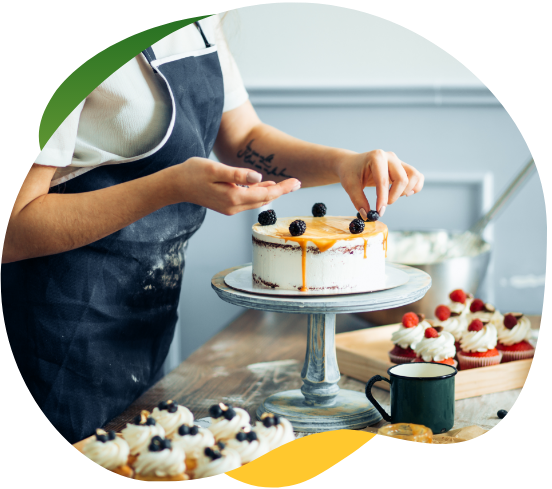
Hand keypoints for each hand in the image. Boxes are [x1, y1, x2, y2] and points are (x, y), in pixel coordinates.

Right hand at [167, 157, 300, 215]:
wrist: (176, 185)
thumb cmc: (193, 173)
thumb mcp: (216, 169)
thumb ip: (238, 174)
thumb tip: (260, 177)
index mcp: (233, 198)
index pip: (265, 194)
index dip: (282, 188)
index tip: (297, 182)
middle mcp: (234, 207)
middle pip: (264, 199)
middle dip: (280, 191)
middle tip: (296, 182)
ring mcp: (230, 208)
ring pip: (256, 200)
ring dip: (270, 192)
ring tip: (286, 184)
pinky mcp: (226, 205)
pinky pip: (248, 200)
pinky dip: (258, 192)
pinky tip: (264, 185)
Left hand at [336, 150, 423, 217]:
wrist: (351, 164)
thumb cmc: (350, 172)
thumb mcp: (349, 186)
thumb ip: (358, 200)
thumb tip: (367, 215)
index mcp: (376, 157)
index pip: (383, 180)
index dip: (382, 198)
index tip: (379, 211)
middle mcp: (390, 157)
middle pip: (402, 179)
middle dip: (394, 196)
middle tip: (382, 204)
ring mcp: (398, 161)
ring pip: (414, 176)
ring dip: (406, 191)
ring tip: (392, 196)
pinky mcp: (403, 167)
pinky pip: (417, 177)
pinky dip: (414, 187)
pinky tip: (403, 193)